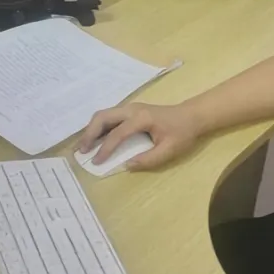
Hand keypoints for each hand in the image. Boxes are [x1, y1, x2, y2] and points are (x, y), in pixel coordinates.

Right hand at [78, 103, 199, 169]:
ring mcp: (130, 108)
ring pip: (104, 115)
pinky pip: (109, 117)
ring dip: (92, 129)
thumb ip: (149, 159)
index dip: (105, 149)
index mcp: (141, 118)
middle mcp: (132, 109)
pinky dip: (99, 127)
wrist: (191, 115)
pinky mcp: (130, 111)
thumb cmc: (182, 132)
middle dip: (90, 134)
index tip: (96, 162)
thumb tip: (127, 165)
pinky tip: (95, 139)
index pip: (117, 133)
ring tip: (84, 146)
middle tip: (82, 151)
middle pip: (103, 117)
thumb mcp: (169, 149)